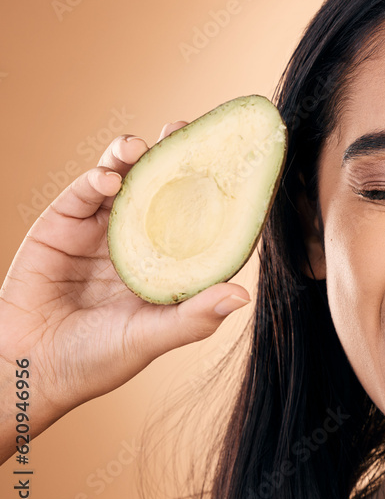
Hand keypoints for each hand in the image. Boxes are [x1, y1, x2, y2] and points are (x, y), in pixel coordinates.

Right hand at [0, 122, 250, 442]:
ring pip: (124, 182)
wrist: (28, 369)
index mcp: (167, 265)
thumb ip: (193, 318)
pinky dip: (97, 180)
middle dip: (174, 157)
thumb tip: (242, 296)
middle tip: (185, 130)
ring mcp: (101, 231)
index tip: (233, 161)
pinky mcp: (63, 226)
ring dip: (133, 158)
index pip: (198, 222)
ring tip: (141, 147)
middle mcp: (139, 242)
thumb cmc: (96, 360)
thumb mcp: (150, 339)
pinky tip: (108, 178)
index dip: (214, 193)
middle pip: (163, 190)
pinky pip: (84, 194)